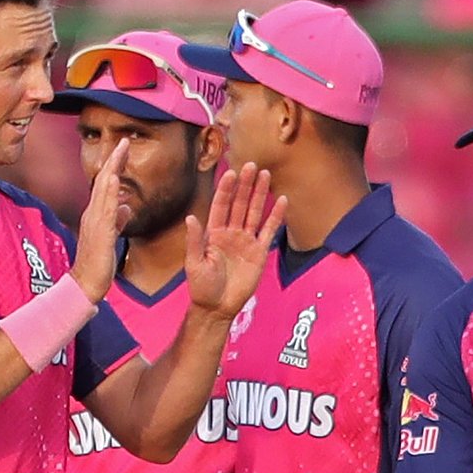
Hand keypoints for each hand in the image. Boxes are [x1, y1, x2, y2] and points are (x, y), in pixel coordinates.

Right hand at [71, 138, 129, 304]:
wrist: (86, 283)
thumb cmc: (98, 263)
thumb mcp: (111, 237)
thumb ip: (117, 220)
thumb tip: (126, 206)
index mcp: (96, 215)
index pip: (106, 185)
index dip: (115, 167)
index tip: (123, 150)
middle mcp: (93, 214)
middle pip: (103, 181)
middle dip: (114, 160)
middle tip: (123, 141)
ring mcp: (95, 222)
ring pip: (103, 190)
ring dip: (112, 169)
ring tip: (120, 151)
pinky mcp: (100, 232)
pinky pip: (105, 209)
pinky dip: (109, 192)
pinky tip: (114, 178)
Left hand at [185, 163, 286, 321]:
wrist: (217, 308)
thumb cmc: (202, 287)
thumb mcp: (194, 264)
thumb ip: (194, 240)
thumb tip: (190, 217)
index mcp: (213, 233)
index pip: (221, 206)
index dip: (226, 190)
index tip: (232, 173)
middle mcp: (231, 232)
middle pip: (240, 204)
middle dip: (245, 185)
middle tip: (252, 165)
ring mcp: (246, 241)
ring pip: (254, 212)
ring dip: (260, 194)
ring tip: (266, 175)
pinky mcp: (259, 252)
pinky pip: (268, 231)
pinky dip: (275, 217)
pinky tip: (282, 201)